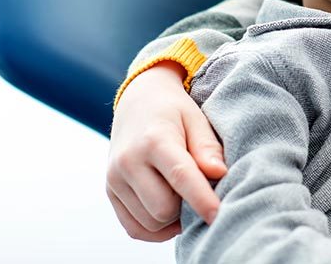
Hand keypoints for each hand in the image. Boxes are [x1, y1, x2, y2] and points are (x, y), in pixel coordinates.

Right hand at [106, 61, 226, 240]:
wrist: (137, 101)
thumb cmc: (174, 110)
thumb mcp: (195, 119)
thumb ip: (207, 147)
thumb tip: (220, 174)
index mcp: (154, 140)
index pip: (181, 177)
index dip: (202, 200)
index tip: (218, 215)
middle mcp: (128, 161)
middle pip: (163, 209)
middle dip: (187, 207)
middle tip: (199, 188)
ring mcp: (115, 178)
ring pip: (150, 223)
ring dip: (172, 218)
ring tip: (183, 194)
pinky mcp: (110, 191)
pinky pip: (134, 229)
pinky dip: (155, 230)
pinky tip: (170, 214)